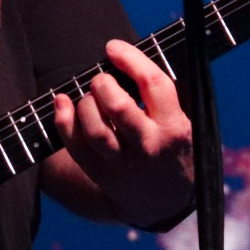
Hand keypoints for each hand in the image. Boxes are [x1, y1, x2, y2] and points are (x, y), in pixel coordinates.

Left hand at [50, 40, 193, 229]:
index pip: (153, 84)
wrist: (165, 202)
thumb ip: (167, 93)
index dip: (130, 59)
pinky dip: (63, 121)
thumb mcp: (187, 122)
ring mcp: (123, 163)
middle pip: (119, 107)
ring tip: (90, 96)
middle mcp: (149, 145)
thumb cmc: (173, 148)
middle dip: (103, 84)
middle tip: (102, 79)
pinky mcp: (101, 174)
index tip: (114, 47)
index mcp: (175, 127)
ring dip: (86, 103)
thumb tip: (134, 55)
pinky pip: (76, 146)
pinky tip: (62, 102)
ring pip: (96, 129)